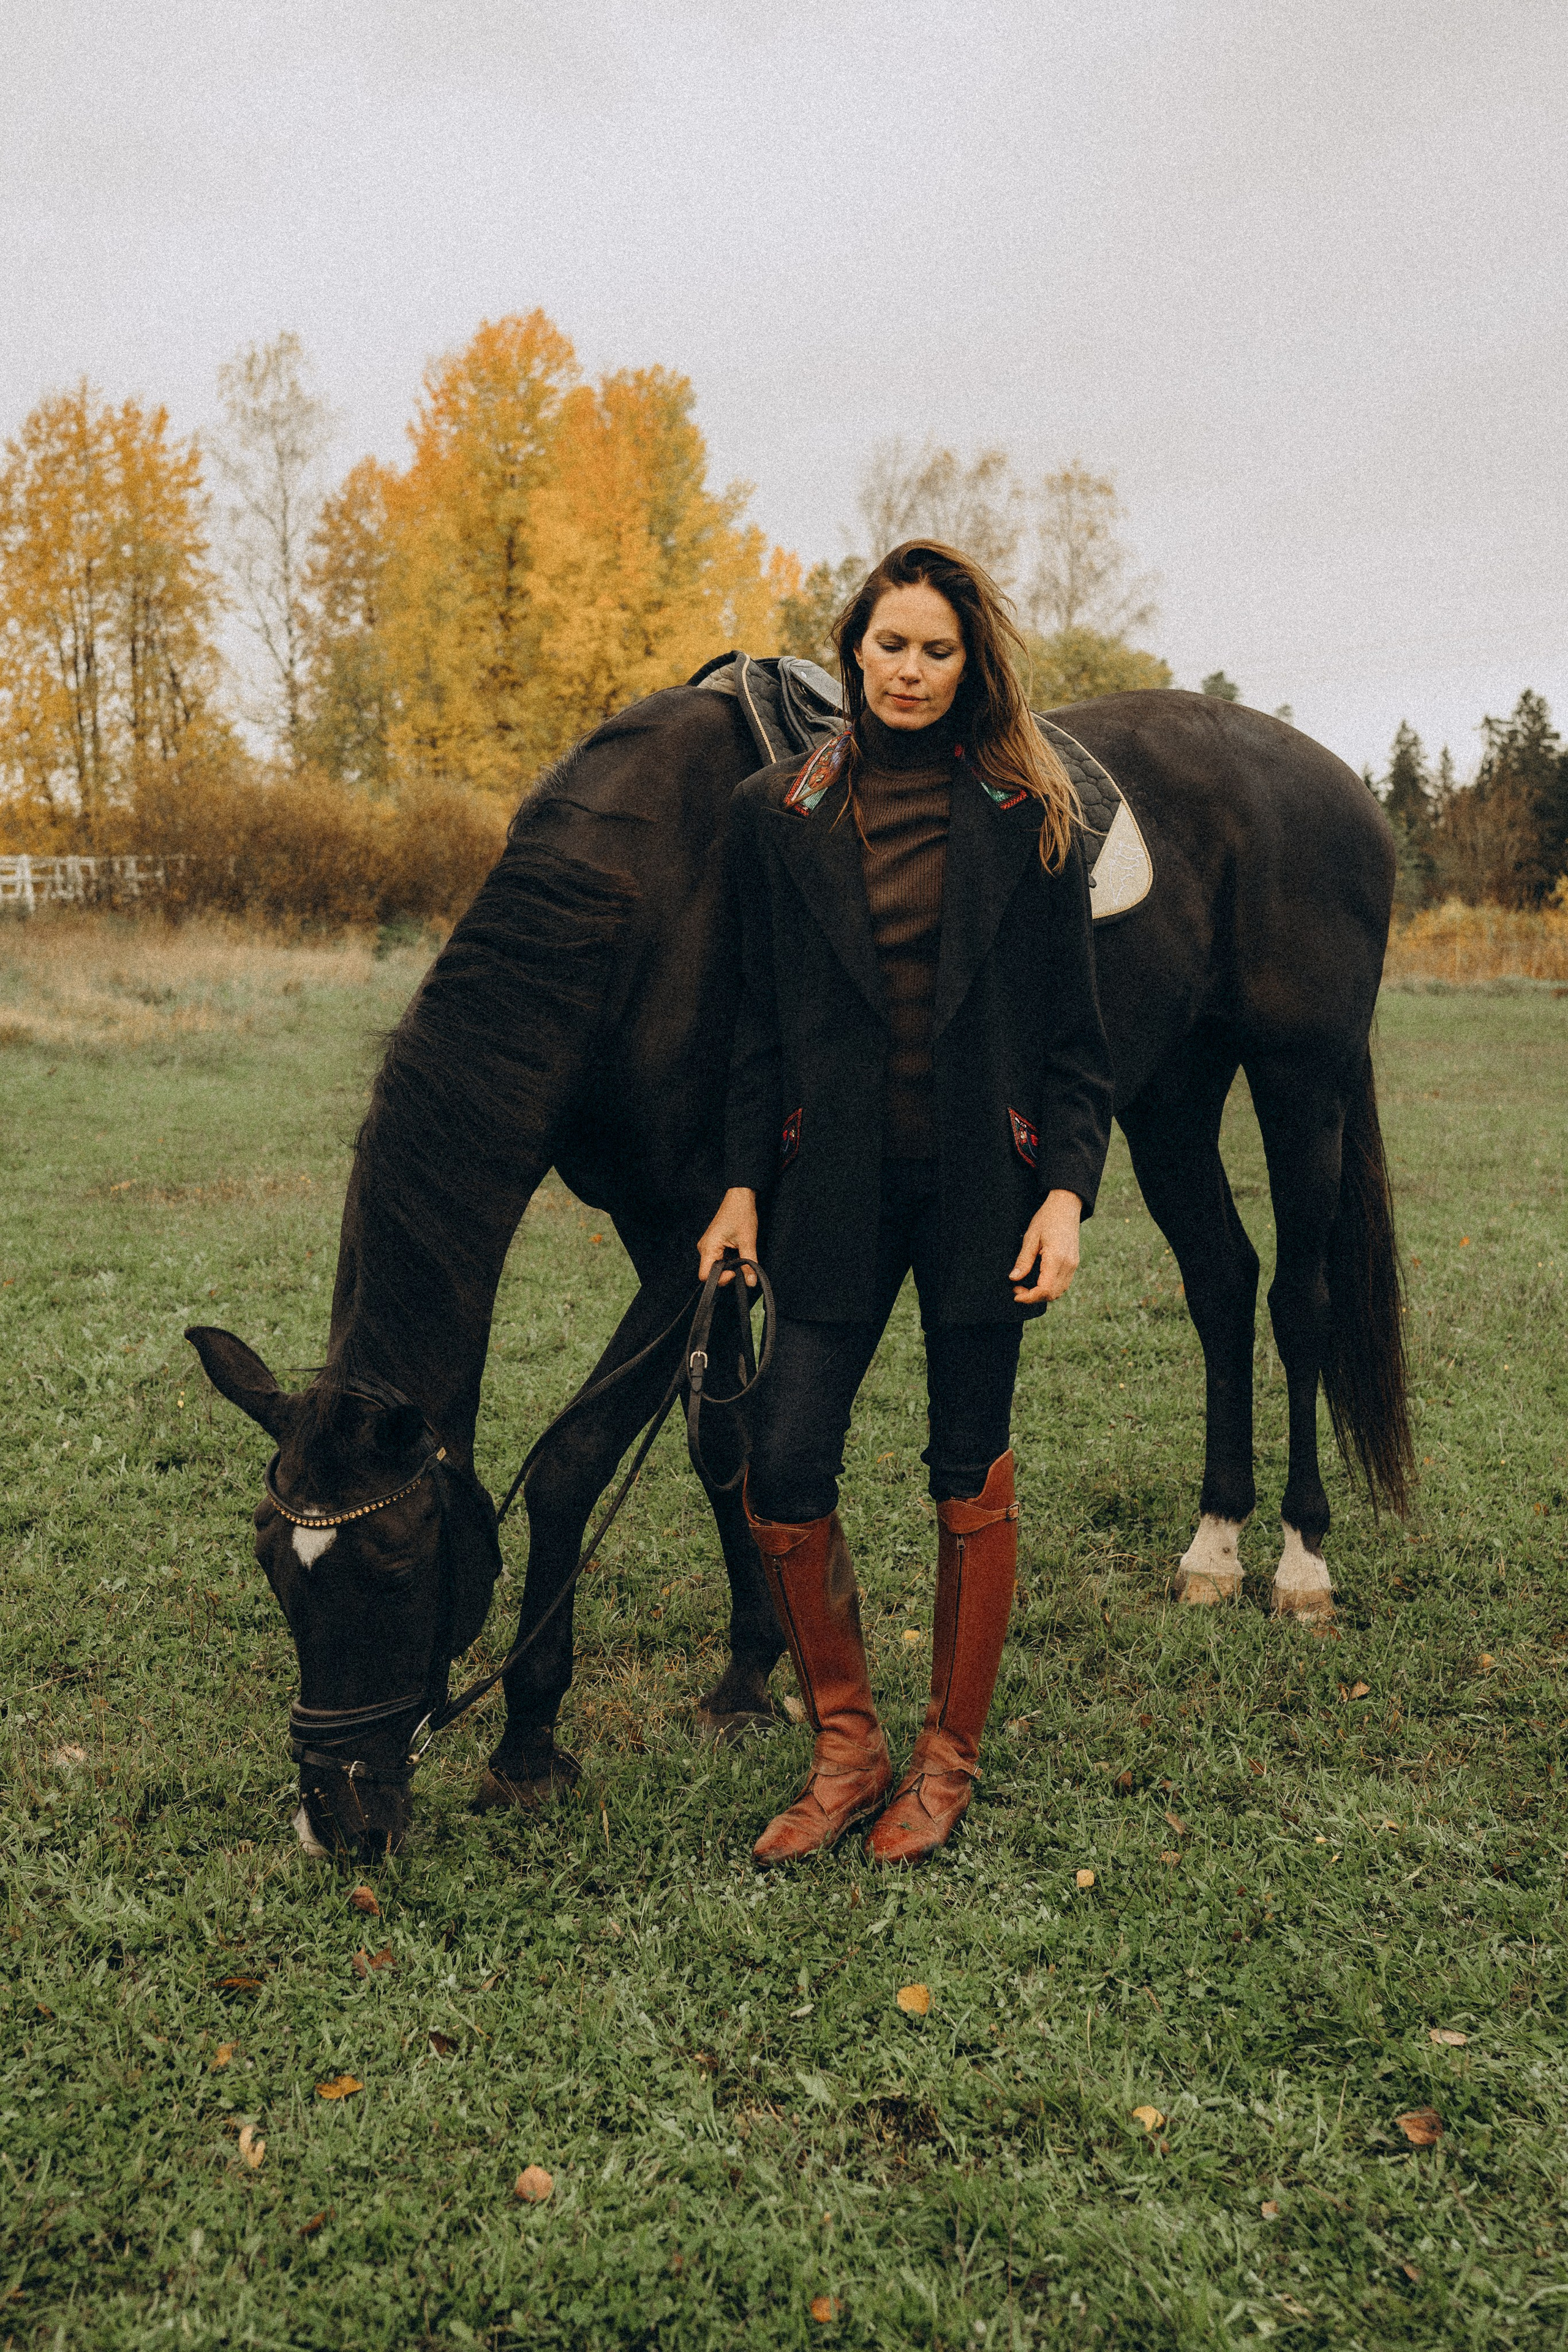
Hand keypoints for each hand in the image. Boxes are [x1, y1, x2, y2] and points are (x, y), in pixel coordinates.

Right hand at [697, 1187, 758, 1285]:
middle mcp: (704, 1248)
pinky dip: (727, 1260)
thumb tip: (751, 1282)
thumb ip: (749, 1264)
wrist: (739, 1197)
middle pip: (710, 1273)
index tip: (734, 1272)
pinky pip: (717, 1259)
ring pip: (715, 1266)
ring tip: (739, 1255)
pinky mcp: (713, 1244)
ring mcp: (707, 1245)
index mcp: (708, 1247)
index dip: (720, 1279)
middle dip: (726, 1273)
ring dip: (728, 1266)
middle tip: (740, 1265)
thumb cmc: (741, 1214)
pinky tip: (736, 1252)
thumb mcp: (748, 1241)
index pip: (705, 1276)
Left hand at [1010, 1189, 1081, 1303]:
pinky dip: (1050, 1288)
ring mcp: (1073, 1264)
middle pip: (1052, 1294)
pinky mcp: (1074, 1263)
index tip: (1016, 1293)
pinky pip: (1063, 1283)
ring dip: (1042, 1294)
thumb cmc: (1047, 1218)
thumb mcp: (1030, 1237)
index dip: (1029, 1296)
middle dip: (1034, 1297)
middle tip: (1017, 1288)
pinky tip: (1038, 1281)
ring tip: (1026, 1285)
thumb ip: (1024, 1260)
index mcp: (1057, 1258)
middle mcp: (1068, 1264)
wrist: (1066, 1206)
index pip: (1044, 1289)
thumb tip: (1014, 1278)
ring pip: (1059, 1291)